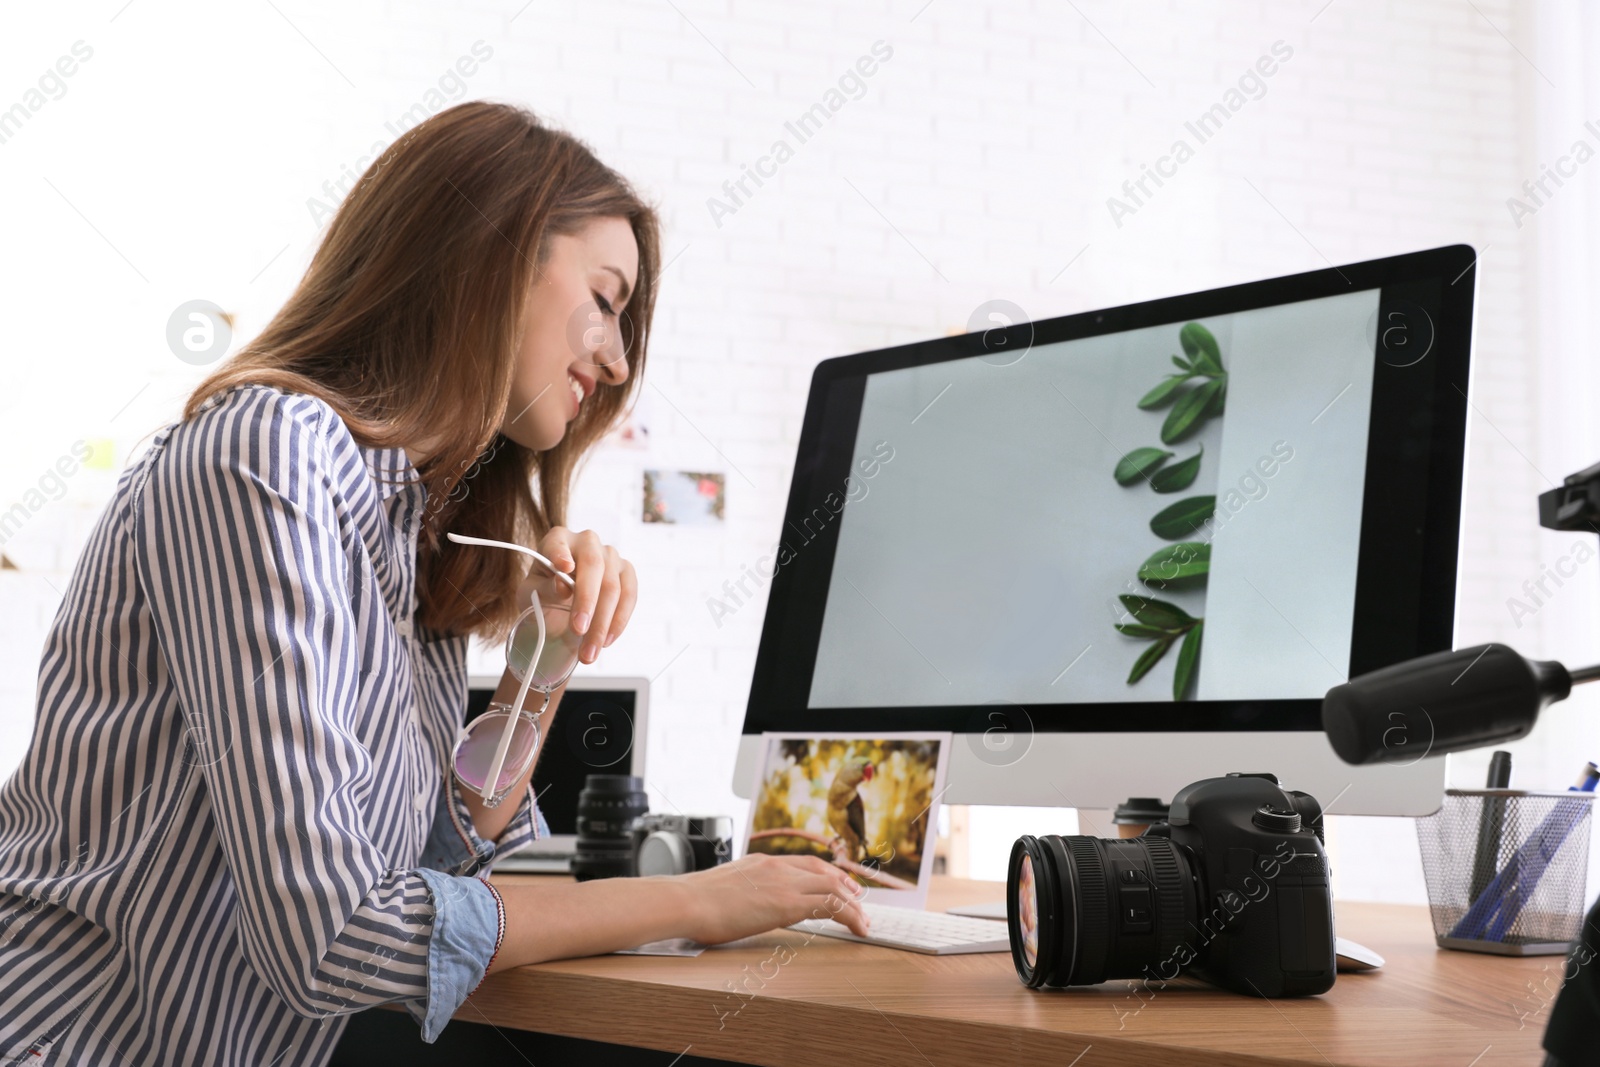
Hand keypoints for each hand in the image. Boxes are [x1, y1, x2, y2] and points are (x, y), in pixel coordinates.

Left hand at [520, 527, 636, 663]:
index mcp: (557, 539)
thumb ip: (544, 588)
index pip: (559, 543)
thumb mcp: (532, 594)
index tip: (563, 568)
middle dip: (587, 601)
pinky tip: (607, 640)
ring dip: (603, 623)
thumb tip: (562, 586)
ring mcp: (610, 555)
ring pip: (613, 586)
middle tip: (579, 630)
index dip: (561, 554)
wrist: (559, 607)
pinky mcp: (627, 572)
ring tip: (590, 651)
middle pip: (593, 566)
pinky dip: (619, 621)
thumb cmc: (542, 594)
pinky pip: (630, 596)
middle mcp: (587, 541)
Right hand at [673, 853, 871, 944]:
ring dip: (854, 906)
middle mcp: (777, 866)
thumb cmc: (694, 901)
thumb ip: (742, 892)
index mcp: (761, 862)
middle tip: (860, 903)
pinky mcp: (786, 902)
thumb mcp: (724, 888)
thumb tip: (744, 906)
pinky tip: (858, 928)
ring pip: (834, 887)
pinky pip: (830, 905)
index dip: (829, 874)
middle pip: (825, 872)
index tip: (842, 886)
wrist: (685, 901)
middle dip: (847, 887)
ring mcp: (783, 882)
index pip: (805, 863)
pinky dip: (850, 916)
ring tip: (864, 923)